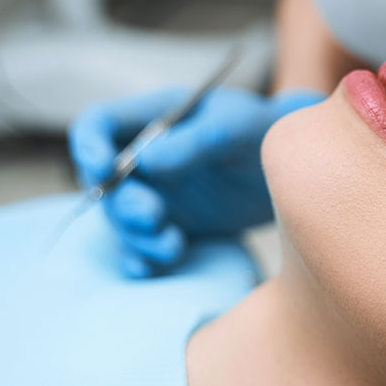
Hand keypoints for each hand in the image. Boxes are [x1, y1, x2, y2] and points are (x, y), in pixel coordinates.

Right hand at [69, 86, 325, 276]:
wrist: (296, 170)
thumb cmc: (264, 132)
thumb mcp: (236, 126)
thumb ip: (196, 140)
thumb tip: (148, 161)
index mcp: (152, 119)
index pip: (99, 125)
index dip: (88, 146)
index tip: (103, 169)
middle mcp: (144, 158)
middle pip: (105, 182)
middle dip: (122, 203)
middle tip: (154, 215)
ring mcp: (157, 193)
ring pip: (122, 219)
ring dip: (136, 236)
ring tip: (172, 246)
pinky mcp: (172, 225)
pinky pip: (143, 246)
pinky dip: (143, 258)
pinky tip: (154, 266)